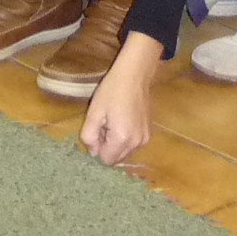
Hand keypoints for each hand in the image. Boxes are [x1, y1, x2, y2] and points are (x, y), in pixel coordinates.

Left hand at [79, 37, 157, 165]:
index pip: (106, 160)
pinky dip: (125, 139)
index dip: (98, 148)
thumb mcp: (94, 112)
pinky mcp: (148, 133)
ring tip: (114, 121)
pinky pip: (133, 145)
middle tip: (105, 124)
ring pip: (125, 153)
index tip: (98, 130)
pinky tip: (123, 120)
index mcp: (122, 139)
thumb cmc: (112, 90)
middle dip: (107, 147)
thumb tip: (93, 152)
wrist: (134, 75)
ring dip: (116, 143)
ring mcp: (145, 139)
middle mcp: (136, 143)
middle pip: (117, 159)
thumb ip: (89, 136)